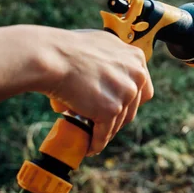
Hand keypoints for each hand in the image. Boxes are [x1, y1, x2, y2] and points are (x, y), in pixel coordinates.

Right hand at [38, 29, 153, 155]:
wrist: (51, 57)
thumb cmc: (67, 49)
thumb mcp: (101, 44)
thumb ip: (113, 59)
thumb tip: (111, 73)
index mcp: (136, 58)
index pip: (142, 87)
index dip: (130, 101)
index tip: (119, 107)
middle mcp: (136, 75)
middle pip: (133, 106)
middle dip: (117, 117)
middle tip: (101, 123)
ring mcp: (126, 93)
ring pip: (119, 122)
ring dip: (107, 132)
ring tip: (93, 137)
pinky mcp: (111, 109)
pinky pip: (105, 133)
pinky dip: (97, 143)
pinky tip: (90, 148)